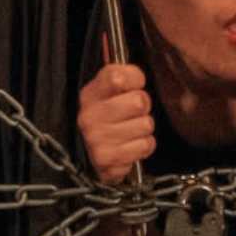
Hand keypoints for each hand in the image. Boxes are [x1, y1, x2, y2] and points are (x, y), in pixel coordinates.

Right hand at [77, 61, 156, 185]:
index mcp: (90, 94)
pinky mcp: (107, 160)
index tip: (133, 87)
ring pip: (146, 124)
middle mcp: (89, 116)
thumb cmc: (110, 116)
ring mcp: (96, 139)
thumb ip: (125, 75)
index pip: (118, 77)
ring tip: (131, 130)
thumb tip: (137, 78)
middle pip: (139, 101)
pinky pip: (145, 146)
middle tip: (134, 113)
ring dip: (144, 129)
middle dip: (143, 107)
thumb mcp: (111, 90)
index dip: (135, 80)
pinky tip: (131, 145)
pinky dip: (143, 146)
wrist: (94, 152)